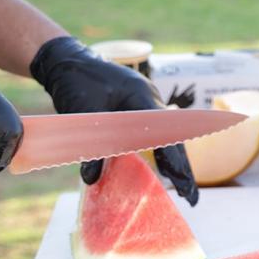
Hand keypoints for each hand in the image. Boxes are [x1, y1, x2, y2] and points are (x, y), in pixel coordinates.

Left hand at [30, 36, 198, 204]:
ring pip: (167, 138)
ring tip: (184, 189)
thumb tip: (91, 178)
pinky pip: (156, 135)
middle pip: (173, 138)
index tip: (179, 179)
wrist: (68, 61)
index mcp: (141, 96)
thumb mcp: (83, 112)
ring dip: (175, 164)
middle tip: (190, 197)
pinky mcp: (138, 111)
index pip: (163, 131)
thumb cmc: (76, 81)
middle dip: (182, 169)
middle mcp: (150, 101)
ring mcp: (147, 105)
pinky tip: (167, 171)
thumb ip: (91, 145)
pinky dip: (162, 154)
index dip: (172, 158)